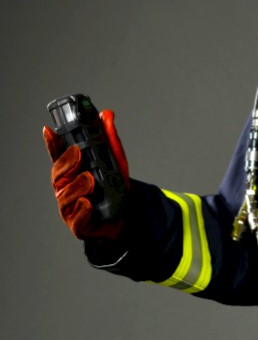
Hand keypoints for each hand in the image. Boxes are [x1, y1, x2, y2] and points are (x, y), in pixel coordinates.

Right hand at [43, 110, 128, 239]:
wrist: (127, 216)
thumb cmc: (113, 188)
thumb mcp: (115, 161)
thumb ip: (110, 140)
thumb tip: (106, 114)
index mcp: (72, 172)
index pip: (58, 156)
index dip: (51, 144)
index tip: (49, 130)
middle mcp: (66, 188)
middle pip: (58, 174)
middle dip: (67, 162)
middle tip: (78, 153)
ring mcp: (70, 207)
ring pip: (65, 195)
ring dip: (77, 186)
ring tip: (90, 179)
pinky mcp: (79, 225)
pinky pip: (76, 218)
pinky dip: (82, 210)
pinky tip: (88, 203)